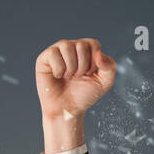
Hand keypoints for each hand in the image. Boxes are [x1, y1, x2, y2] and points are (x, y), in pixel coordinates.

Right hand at [35, 38, 115, 153]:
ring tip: (68, 77)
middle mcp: (71, 47)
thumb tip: (99, 55)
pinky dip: (59, 69)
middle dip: (82, 66)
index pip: (93, 44)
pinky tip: (57, 76)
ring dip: (71, 68)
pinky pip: (53, 54)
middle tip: (77, 77)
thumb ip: (110, 66)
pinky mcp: (44, 58)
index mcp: (85, 49)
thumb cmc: (84, 95)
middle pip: (81, 45)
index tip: (89, 74)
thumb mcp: (104, 82)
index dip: (94, 62)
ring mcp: (57, 51)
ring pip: (67, 47)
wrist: (68, 109)